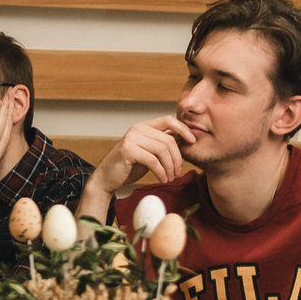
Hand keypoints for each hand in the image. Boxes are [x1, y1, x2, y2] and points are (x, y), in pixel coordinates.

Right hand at [79, 116, 193, 218]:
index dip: (183, 129)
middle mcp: (138, 129)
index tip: (193, 141)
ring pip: (162, 150)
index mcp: (144, 126)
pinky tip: (162, 179)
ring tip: (170, 177)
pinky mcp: (128, 150)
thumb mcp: (150, 152)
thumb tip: (184, 139)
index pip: (169, 120)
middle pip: (168, 140)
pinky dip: (161, 172)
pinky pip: (153, 161)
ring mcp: (132, 138)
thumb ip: (163, 144)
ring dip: (170, 167)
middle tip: (177, 172)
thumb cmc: (129, 166)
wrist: (107, 178)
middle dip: (177, 158)